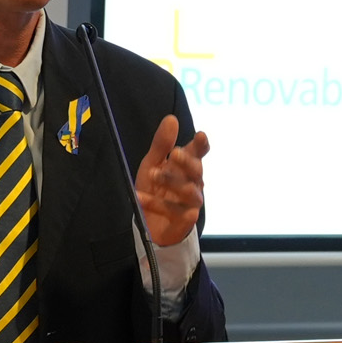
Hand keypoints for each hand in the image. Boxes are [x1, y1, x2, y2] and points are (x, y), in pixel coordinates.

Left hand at [135, 114, 209, 247]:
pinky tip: (140, 197)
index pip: (198, 153)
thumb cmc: (156, 189)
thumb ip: (161, 144)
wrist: (151, 224)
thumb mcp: (152, 164)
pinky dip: (155, 204)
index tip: (200, 135)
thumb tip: (171, 118)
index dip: (201, 145)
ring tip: (153, 174)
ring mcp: (191, 202)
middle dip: (186, 162)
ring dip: (171, 181)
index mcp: (186, 167)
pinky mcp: (184, 220)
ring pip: (188, 191)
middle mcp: (193, 183)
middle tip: (174, 153)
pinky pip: (172, 210)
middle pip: (196, 170)